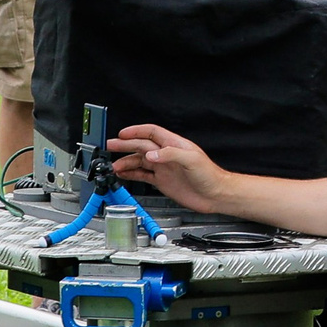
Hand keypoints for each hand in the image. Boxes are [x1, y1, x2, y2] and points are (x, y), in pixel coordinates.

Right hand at [108, 124, 233, 213]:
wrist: (215, 194)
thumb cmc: (210, 175)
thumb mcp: (192, 160)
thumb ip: (170, 155)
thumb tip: (151, 155)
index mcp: (174, 145)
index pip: (151, 133)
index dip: (136, 131)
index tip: (123, 134)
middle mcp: (166, 155)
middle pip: (141, 146)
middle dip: (125, 145)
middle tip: (111, 146)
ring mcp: (163, 168)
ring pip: (140, 161)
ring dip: (126, 162)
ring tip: (114, 165)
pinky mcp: (162, 181)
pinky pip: (143, 175)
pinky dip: (132, 174)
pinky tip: (123, 175)